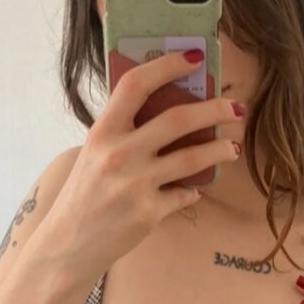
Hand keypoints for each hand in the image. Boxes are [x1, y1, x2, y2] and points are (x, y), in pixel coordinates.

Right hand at [48, 49, 242, 280]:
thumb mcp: (94, 153)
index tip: (194, 57)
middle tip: (235, 107)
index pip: (136, 84)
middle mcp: (118, 154)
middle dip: (215, 109)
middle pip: (178, 119)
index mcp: (102, 132)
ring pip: (193, 157)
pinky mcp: (148, 212)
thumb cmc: (83, 195)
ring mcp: (135, 184)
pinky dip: (194, 189)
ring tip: (232, 146)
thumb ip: (123, 131)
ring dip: (220, 149)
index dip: (167, 65)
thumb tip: (166, 108)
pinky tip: (195, 188)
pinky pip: (184, 193)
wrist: (67, 245)